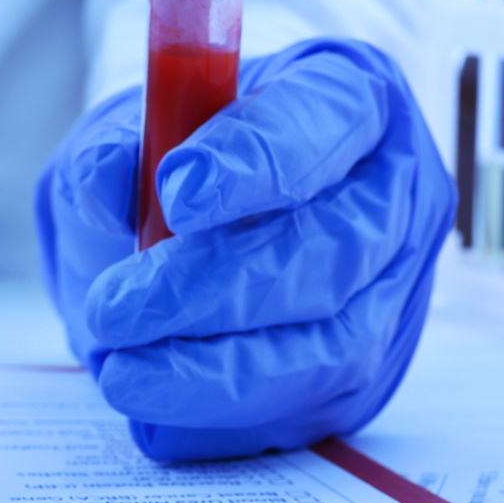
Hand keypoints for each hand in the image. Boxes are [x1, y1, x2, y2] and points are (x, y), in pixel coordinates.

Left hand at [35, 38, 453, 460]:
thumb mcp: (119, 137)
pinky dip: (223, 406)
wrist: (180, 239)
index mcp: (349, 96)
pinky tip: (151, 396)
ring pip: (333, 339)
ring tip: (118, 364)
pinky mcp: (368, 369)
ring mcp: (394, 288)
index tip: (176, 195)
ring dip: (217, 364)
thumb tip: (107, 182)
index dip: (256, 161)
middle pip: (337, 243)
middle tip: (115, 306)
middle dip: (217, 285)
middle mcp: (396, 191)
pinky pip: (308, 402)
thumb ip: (107, 152)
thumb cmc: (166, 166)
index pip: (325, 119)